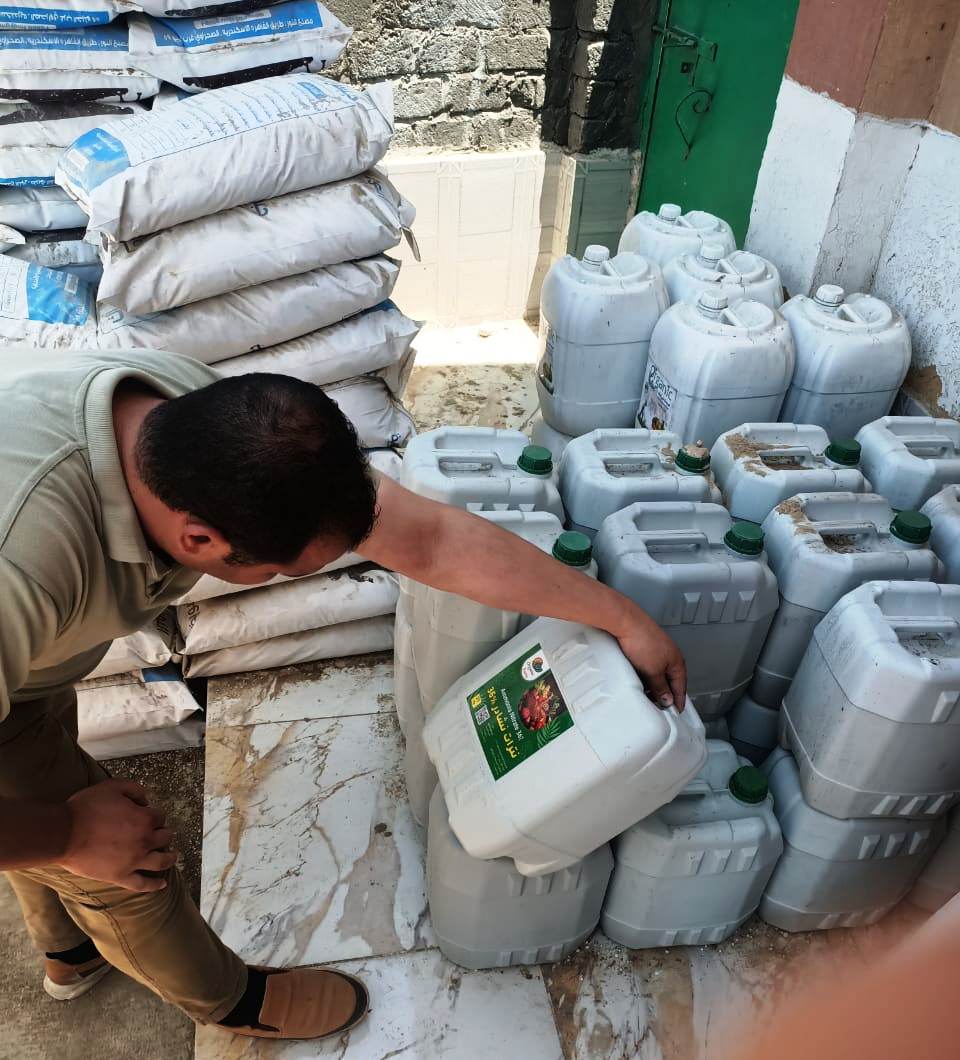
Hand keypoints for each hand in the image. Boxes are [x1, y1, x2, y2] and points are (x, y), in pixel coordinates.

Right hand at [59, 779, 176, 892]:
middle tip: (160, 834)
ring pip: (161, 861)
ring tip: (172, 856)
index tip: (147, 815)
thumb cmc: (87, 808)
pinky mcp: (120, 876)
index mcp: (145, 819)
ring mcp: (134, 861)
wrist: (64, 833)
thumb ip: (135, 789)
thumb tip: (146, 799)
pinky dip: (154, 885)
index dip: (154, 814)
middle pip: (165, 837)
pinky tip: (163, 883)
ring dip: (170, 857)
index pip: (159, 817)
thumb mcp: (113, 786)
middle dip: (164, 833)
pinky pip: (142, 884)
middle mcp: (145, 841)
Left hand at [616, 614, 686, 710]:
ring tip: (646, 695)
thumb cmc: (642, 641)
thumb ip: (661, 687)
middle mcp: (669, 655)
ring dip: (653, 684)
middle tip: (658, 707)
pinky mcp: (644, 646)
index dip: (678, 700)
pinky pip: (647, 666)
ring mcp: (656, 650)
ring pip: (657, 673)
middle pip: (669, 680)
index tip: (676, 712)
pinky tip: (637, 679)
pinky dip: (644, 675)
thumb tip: (667, 699)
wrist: (625, 622)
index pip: (681, 686)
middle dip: (664, 694)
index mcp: (676, 661)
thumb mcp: (653, 671)